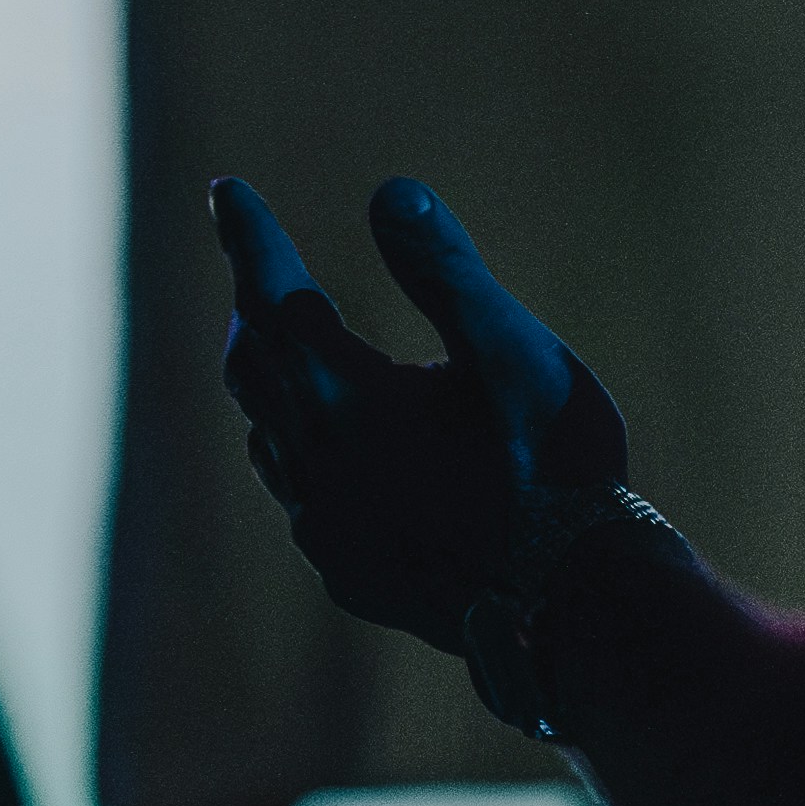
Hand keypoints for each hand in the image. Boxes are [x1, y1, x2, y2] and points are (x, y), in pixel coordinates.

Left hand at [212, 174, 628, 655]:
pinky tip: (340, 455)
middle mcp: (318, 470)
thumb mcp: (516, 355)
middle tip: (260, 263)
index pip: (274, 299)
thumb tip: (389, 193)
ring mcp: (327, 533)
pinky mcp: (349, 574)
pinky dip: (304, 453)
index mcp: (352, 404)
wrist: (578, 613)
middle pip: (254, 369)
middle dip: (253, 307)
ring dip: (274, 384)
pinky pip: (302, 500)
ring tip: (293, 349)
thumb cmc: (561, 472)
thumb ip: (447, 273)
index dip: (249, 241)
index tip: (226, 192)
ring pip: (269, 439)